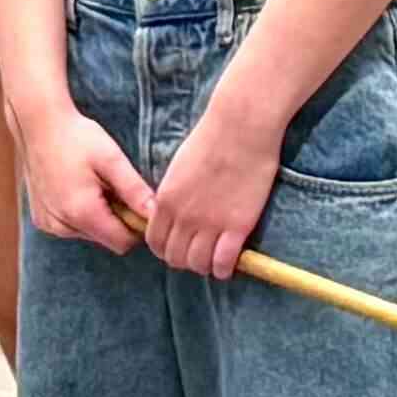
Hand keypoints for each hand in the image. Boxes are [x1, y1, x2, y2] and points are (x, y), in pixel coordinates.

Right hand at [17, 106, 155, 253]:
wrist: (38, 124)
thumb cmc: (77, 138)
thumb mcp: (112, 159)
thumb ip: (135, 190)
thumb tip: (157, 214)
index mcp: (82, 213)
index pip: (123, 243)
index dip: (137, 226)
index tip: (136, 201)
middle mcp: (62, 226)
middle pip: (106, 239)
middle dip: (117, 219)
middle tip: (113, 186)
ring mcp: (48, 224)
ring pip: (90, 234)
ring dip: (98, 216)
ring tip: (93, 184)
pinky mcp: (41, 219)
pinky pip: (71, 227)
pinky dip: (80, 213)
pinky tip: (77, 187)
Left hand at [143, 107, 279, 281]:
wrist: (241, 128)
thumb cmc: (211, 139)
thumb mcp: (178, 168)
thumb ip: (172, 195)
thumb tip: (173, 213)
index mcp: (166, 201)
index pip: (155, 242)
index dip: (165, 249)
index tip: (178, 245)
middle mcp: (183, 217)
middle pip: (175, 258)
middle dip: (184, 260)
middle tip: (197, 254)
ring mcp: (210, 224)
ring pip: (198, 264)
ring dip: (204, 266)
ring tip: (213, 260)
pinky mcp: (237, 227)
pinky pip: (223, 262)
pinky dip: (223, 268)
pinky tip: (228, 263)